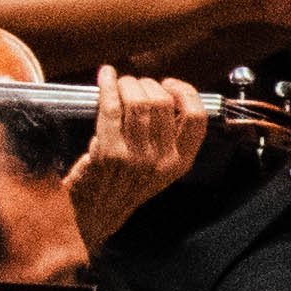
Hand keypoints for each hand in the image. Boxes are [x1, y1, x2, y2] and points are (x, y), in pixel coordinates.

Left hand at [64, 70, 207, 247]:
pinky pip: (111, 109)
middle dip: (147, 84)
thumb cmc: (121, 186)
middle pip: (163, 103)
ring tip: (119, 83)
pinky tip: (106, 76)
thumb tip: (162, 96)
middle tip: (134, 84)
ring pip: (138, 103)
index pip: (197, 118)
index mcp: (180, 162)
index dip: (185, 93)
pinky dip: (107, 87)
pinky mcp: (109, 152)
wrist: (93, 214)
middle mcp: (162, 160)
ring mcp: (136, 156)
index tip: (170, 85)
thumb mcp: (159, 168)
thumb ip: (168, 139)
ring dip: (126, 84)